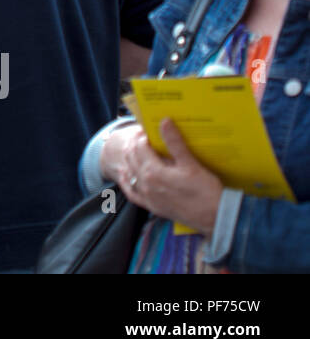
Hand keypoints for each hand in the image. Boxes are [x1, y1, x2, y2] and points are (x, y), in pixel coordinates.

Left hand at [118, 118, 223, 234]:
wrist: (214, 217)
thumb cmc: (205, 190)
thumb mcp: (190, 164)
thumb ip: (174, 142)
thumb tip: (164, 121)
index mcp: (153, 171)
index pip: (139, 146)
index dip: (142, 134)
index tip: (148, 128)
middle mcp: (145, 184)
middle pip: (131, 157)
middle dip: (135, 143)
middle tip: (143, 135)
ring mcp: (147, 196)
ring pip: (129, 172)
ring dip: (129, 158)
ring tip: (135, 147)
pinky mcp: (151, 206)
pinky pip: (131, 192)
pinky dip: (125, 180)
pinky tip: (124, 173)